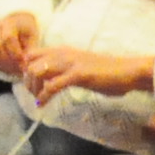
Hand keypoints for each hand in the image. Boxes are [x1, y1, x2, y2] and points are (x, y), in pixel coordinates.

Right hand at [0, 12, 39, 75]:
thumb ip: (31, 52)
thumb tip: (26, 63)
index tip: (23, 63)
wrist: (13, 32)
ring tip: (7, 64)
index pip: (7, 38)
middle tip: (15, 66)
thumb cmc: (24, 38)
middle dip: (6, 61)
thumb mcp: (32, 42)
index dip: (15, 54)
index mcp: (9, 22)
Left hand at [21, 44, 153, 103]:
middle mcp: (63, 53)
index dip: (26, 68)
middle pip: (30, 62)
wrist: (128, 71)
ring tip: (38, 99)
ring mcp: (70, 63)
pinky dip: (44, 96)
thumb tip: (52, 79)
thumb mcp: (81, 66)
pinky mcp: (78, 74)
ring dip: (33, 88)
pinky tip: (43, 103)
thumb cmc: (108, 72)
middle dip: (27, 80)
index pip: (33, 53)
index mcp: (63, 51)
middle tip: (33, 94)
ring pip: (37, 71)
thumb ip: (66, 69)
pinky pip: (52, 85)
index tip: (30, 83)